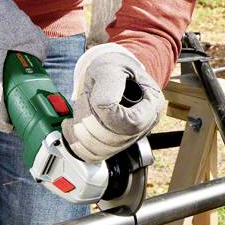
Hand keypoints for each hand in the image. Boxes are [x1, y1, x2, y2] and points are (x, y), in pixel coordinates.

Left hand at [62, 43, 164, 161]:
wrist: (111, 71)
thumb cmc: (113, 67)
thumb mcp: (110, 67)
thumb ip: (109, 85)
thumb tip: (104, 107)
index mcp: (152, 104)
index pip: (131, 123)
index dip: (107, 115)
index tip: (93, 98)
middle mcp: (145, 124)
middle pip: (115, 139)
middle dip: (90, 120)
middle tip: (84, 99)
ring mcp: (131, 137)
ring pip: (102, 150)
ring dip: (83, 130)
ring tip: (80, 109)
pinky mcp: (115, 144)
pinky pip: (95, 156)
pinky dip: (77, 143)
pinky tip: (72, 126)